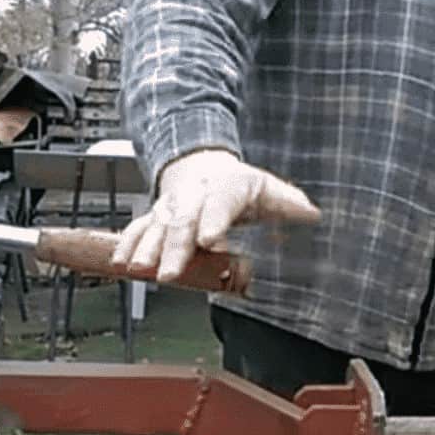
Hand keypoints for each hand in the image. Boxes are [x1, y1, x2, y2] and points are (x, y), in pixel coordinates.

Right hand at [112, 149, 318, 282]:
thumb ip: (289, 205)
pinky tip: (121, 262)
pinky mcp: (154, 217)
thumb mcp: (268, 190)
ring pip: (156, 226)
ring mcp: (171, 206)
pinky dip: (128, 245)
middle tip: (170, 272)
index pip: (220, 203)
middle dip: (174, 248)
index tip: (210, 239)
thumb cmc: (238, 185)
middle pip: (183, 221)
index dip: (214, 221)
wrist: (200, 162)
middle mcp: (194, 195)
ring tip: (139, 268)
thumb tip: (313, 215)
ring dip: (146, 248)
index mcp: (226, 187)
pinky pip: (138, 229)